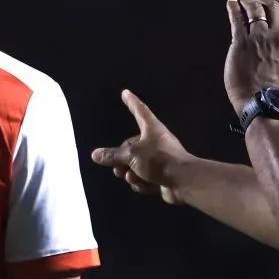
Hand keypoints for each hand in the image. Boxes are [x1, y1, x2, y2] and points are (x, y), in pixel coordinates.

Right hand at [90, 90, 189, 204]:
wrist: (183, 181)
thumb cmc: (159, 160)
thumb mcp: (132, 156)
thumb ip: (113, 155)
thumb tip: (95, 154)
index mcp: (152, 129)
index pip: (139, 111)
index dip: (131, 102)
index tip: (125, 92)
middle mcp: (155, 141)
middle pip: (130, 147)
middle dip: (122, 160)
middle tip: (118, 169)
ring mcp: (159, 160)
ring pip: (135, 165)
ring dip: (131, 174)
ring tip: (133, 177)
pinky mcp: (161, 176)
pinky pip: (143, 178)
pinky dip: (142, 183)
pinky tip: (146, 185)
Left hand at [224, 0, 278, 110]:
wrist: (261, 101)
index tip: (272, 2)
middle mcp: (276, 34)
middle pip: (271, 7)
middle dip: (263, 1)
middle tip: (256, 2)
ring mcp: (258, 36)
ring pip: (254, 10)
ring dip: (248, 3)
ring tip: (242, 3)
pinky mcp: (240, 41)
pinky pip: (237, 18)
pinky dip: (234, 7)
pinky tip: (231, 3)